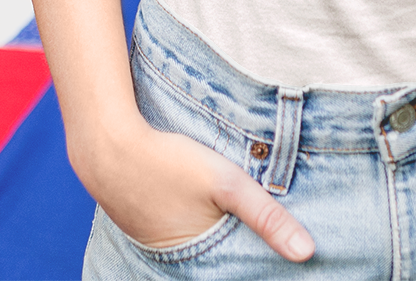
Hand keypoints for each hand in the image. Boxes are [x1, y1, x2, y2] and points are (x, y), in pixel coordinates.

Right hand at [88, 121, 313, 261]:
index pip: (241, 275)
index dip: (260, 268)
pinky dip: (203, 231)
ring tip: (241, 226)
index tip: (286, 264)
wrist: (108, 147)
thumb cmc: (169, 164)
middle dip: (244, 256)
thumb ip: (267, 217)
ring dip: (224, 244)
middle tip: (272, 244)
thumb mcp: (227, 184)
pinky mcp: (151, 230)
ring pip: (205, 252)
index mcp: (200, 265)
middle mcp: (179, 266)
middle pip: (224, 265)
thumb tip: (307, 252)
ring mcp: (162, 250)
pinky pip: (187, 239)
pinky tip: (212, 215)